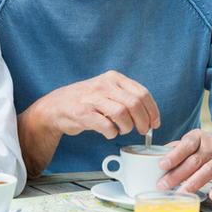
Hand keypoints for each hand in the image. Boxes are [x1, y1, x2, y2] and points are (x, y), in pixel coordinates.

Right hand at [35, 71, 159, 139]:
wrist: (56, 106)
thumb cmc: (86, 100)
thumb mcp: (107, 90)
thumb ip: (126, 96)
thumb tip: (149, 114)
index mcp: (114, 78)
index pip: (142, 93)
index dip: (152, 110)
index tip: (154, 122)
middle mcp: (104, 85)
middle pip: (134, 104)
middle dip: (143, 121)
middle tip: (142, 130)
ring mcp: (92, 98)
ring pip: (122, 113)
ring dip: (127, 127)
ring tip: (123, 130)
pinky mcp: (83, 113)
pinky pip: (106, 126)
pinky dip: (112, 133)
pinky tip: (110, 133)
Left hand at [156, 129, 211, 201]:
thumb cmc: (210, 148)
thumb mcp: (195, 142)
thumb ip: (177, 147)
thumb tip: (156, 154)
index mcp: (199, 138)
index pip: (186, 145)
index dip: (174, 155)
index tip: (162, 165)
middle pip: (194, 162)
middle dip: (177, 175)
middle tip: (163, 186)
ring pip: (207, 172)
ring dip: (193, 184)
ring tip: (180, 193)